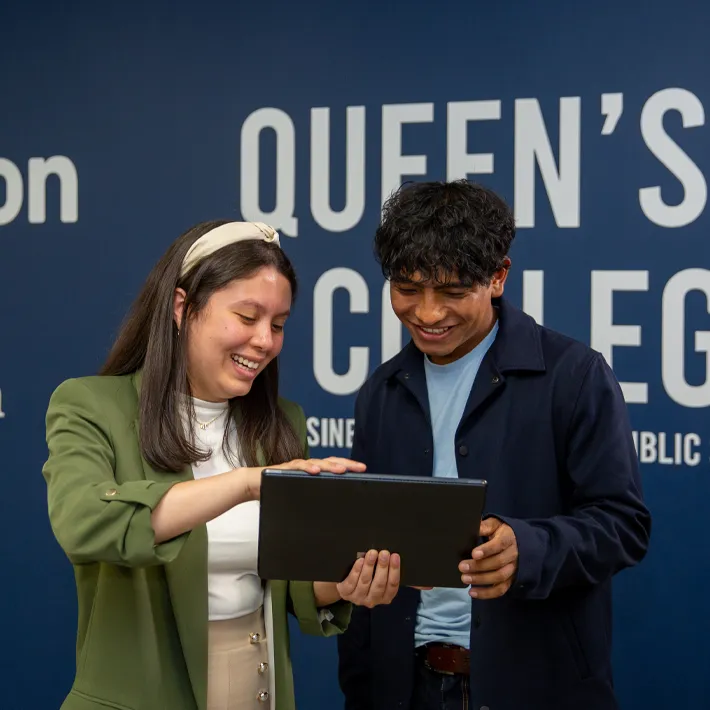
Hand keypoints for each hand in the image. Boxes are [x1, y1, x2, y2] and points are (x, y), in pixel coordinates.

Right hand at [241, 457, 365, 499]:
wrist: (252, 484)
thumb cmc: (276, 491)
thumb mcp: (300, 497)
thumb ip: (312, 500)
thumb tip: (330, 514)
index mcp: (313, 473)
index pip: (334, 468)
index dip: (349, 468)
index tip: (364, 472)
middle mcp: (307, 466)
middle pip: (330, 462)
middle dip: (346, 464)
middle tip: (360, 468)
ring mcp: (296, 466)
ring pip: (317, 463)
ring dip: (330, 466)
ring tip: (342, 470)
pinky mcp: (283, 469)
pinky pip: (297, 466)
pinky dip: (307, 467)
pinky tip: (316, 470)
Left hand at [336, 550, 400, 607]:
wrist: (346, 583)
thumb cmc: (372, 578)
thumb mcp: (387, 580)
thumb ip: (405, 580)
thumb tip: (429, 586)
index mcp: (385, 597)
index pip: (392, 586)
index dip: (394, 571)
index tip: (395, 556)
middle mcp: (372, 600)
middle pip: (379, 584)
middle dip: (383, 568)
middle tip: (385, 553)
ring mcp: (358, 598)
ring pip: (365, 582)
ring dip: (370, 566)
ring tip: (372, 553)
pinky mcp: (346, 593)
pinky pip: (352, 582)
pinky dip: (356, 571)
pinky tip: (360, 560)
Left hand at [459, 517, 517, 598]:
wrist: (519, 542)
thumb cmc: (501, 532)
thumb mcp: (495, 524)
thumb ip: (484, 526)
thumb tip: (470, 526)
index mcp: (508, 539)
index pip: (499, 545)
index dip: (486, 550)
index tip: (474, 553)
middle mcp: (513, 555)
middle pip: (497, 563)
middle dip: (478, 566)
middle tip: (461, 567)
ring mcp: (513, 569)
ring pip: (499, 577)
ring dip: (481, 580)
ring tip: (464, 578)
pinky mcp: (510, 580)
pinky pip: (500, 590)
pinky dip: (486, 593)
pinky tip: (472, 592)